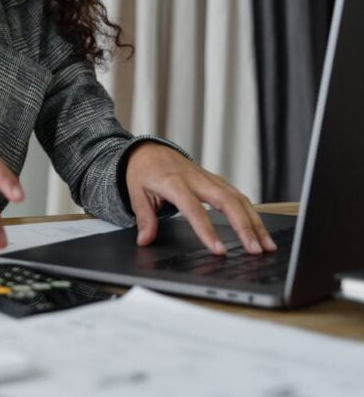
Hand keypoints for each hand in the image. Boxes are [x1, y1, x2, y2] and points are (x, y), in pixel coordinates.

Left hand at [125, 142, 277, 254]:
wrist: (149, 151)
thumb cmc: (143, 171)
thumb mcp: (136, 193)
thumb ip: (144, 218)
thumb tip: (145, 241)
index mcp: (174, 183)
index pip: (194, 210)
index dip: (207, 231)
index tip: (219, 250)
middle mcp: (196, 180)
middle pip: (227, 202)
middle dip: (244, 227)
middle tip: (255, 250)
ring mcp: (209, 179)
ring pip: (238, 198)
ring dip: (255, 222)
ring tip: (266, 246)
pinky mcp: (216, 181)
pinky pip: (238, 196)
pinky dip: (251, 213)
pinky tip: (260, 230)